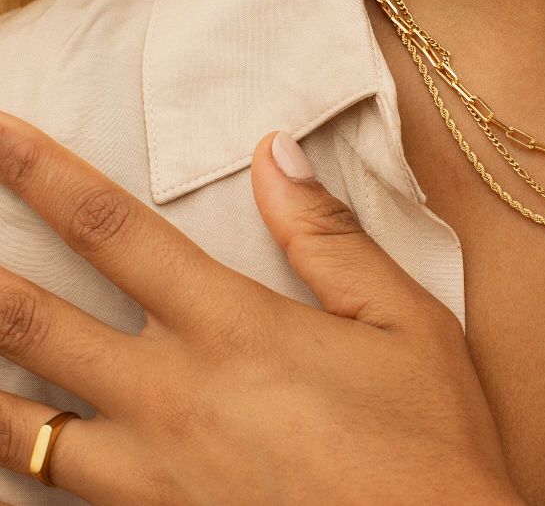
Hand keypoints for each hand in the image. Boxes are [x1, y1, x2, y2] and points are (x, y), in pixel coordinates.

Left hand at [0, 112, 521, 504]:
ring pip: (19, 423)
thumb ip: (328, 236)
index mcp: (232, 329)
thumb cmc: (425, 441)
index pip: (114, 231)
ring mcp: (151, 476)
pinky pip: (57, 493)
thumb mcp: (402, 321)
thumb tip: (272, 151)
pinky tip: (4, 440)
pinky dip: (15, 457)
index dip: (45, 174)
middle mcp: (172, 398)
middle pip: (39, 322)